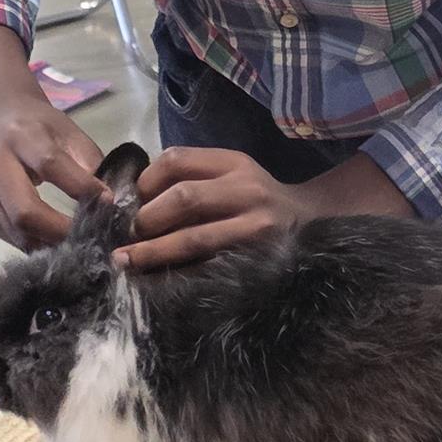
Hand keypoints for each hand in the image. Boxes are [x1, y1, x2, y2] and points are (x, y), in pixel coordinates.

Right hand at [0, 24, 104, 247]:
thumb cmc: (36, 124)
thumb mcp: (66, 129)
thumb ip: (87, 161)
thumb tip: (111, 199)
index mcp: (22, 137)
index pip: (51, 165)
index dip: (82, 188)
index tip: (109, 204)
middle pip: (25, 211)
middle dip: (61, 231)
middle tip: (92, 237)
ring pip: (17, 232)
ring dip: (51, 245)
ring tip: (80, 247)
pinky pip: (12, 239)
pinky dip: (38, 246)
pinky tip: (59, 246)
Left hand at [122, 147, 414, 270]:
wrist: (316, 224)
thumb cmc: (259, 202)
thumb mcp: (234, 177)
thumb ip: (194, 180)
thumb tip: (134, 201)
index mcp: (234, 163)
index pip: (178, 160)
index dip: (146, 181)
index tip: (134, 202)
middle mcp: (247, 188)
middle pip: (183, 197)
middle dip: (147, 219)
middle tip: (130, 236)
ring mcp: (256, 226)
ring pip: (194, 238)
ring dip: (153, 252)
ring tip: (125, 261)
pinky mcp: (260, 258)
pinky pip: (210, 268)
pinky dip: (179, 276)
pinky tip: (158, 281)